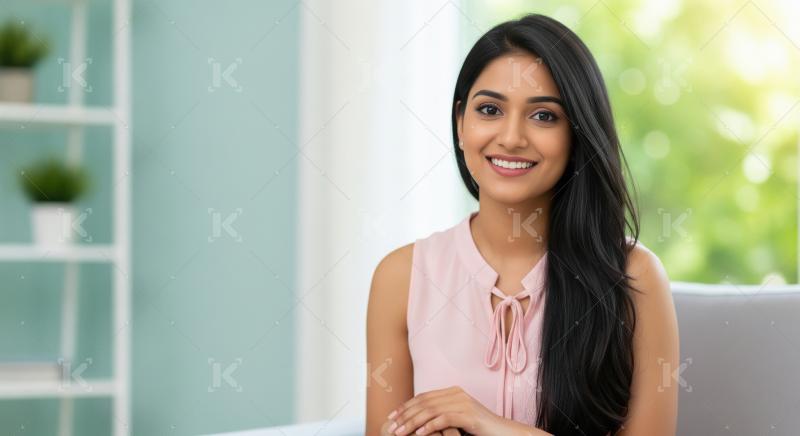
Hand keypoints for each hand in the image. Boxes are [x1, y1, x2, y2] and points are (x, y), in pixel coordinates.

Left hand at [384, 386, 502, 435]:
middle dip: (405, 415)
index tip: (392, 417)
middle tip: (391, 426)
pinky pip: (444, 419)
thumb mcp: (458, 419)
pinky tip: (419, 435)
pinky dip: (429, 427)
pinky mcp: (469, 415)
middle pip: (424, 402)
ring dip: (412, 422)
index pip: (423, 396)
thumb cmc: (479, 428)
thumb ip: (442, 415)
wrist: (503, 432)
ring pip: (430, 411)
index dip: (406, 406)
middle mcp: (457, 394)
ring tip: (400, 432)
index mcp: (453, 392)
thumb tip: (419, 420)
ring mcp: (463, 403)